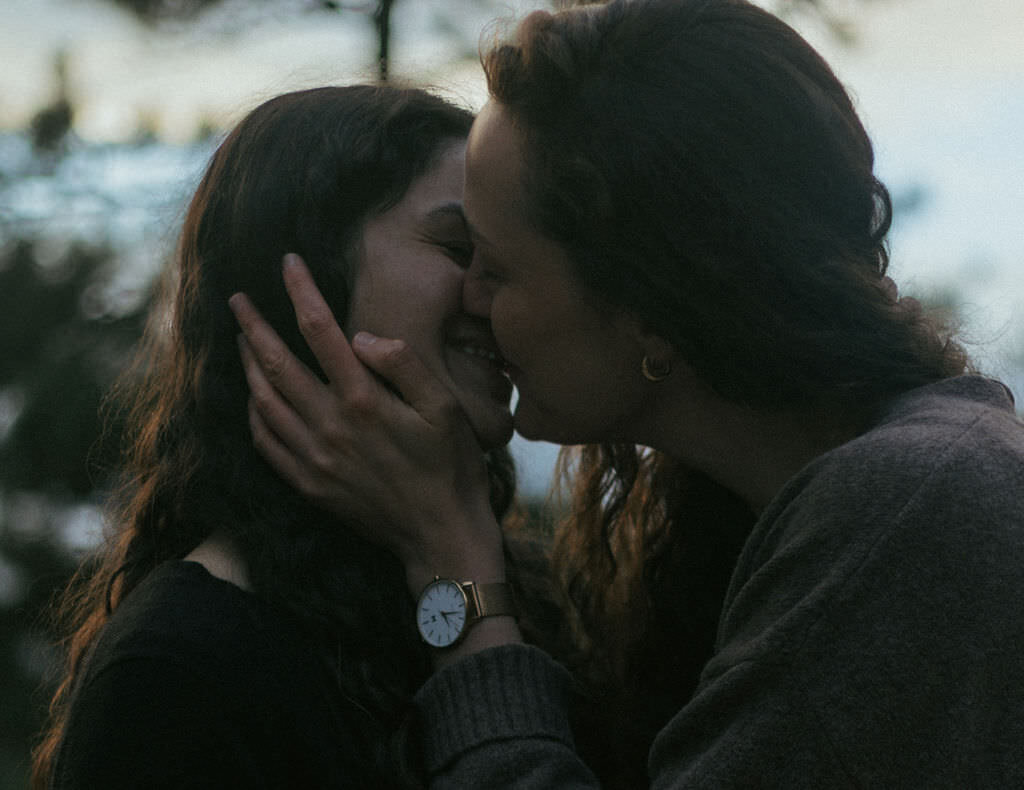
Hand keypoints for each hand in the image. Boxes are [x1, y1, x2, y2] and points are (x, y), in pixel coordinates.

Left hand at [229, 254, 505, 590]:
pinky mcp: (310, 484)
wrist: (440, 534)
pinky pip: (266, 443)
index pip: (320, 331)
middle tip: (236, 299)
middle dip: (252, 325)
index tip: (288, 263)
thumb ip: (404, 364)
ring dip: (246, 366)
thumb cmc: (451, 466)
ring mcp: (315, 458)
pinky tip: (254, 399)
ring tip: (240, 341)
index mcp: (364, 400)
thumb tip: (360, 337)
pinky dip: (253, 414)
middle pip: (276, 363)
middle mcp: (331, 426)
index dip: (301, 291)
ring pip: (263, 401)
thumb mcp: (445, 407)